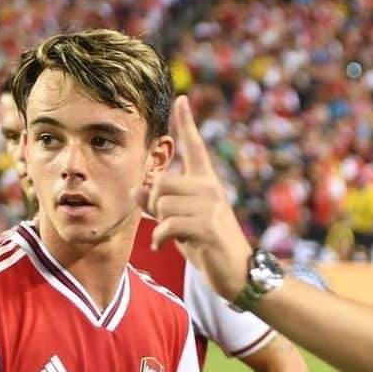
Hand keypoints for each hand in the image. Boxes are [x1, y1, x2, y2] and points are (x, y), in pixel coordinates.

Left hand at [138, 96, 253, 301]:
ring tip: (168, 237)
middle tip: (161, 223)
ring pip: (162, 203)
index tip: (181, 99)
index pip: (195, 147)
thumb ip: (160, 205)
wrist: (236, 272)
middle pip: (162, 182)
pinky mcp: (207, 226)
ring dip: (159, 224)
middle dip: (153, 204)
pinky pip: (168, 224)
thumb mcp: (181, 222)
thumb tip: (137, 188)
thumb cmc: (208, 246)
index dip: (186, 123)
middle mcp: (210, 188)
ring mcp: (210, 206)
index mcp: (206, 182)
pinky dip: (160, 238)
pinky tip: (163, 247)